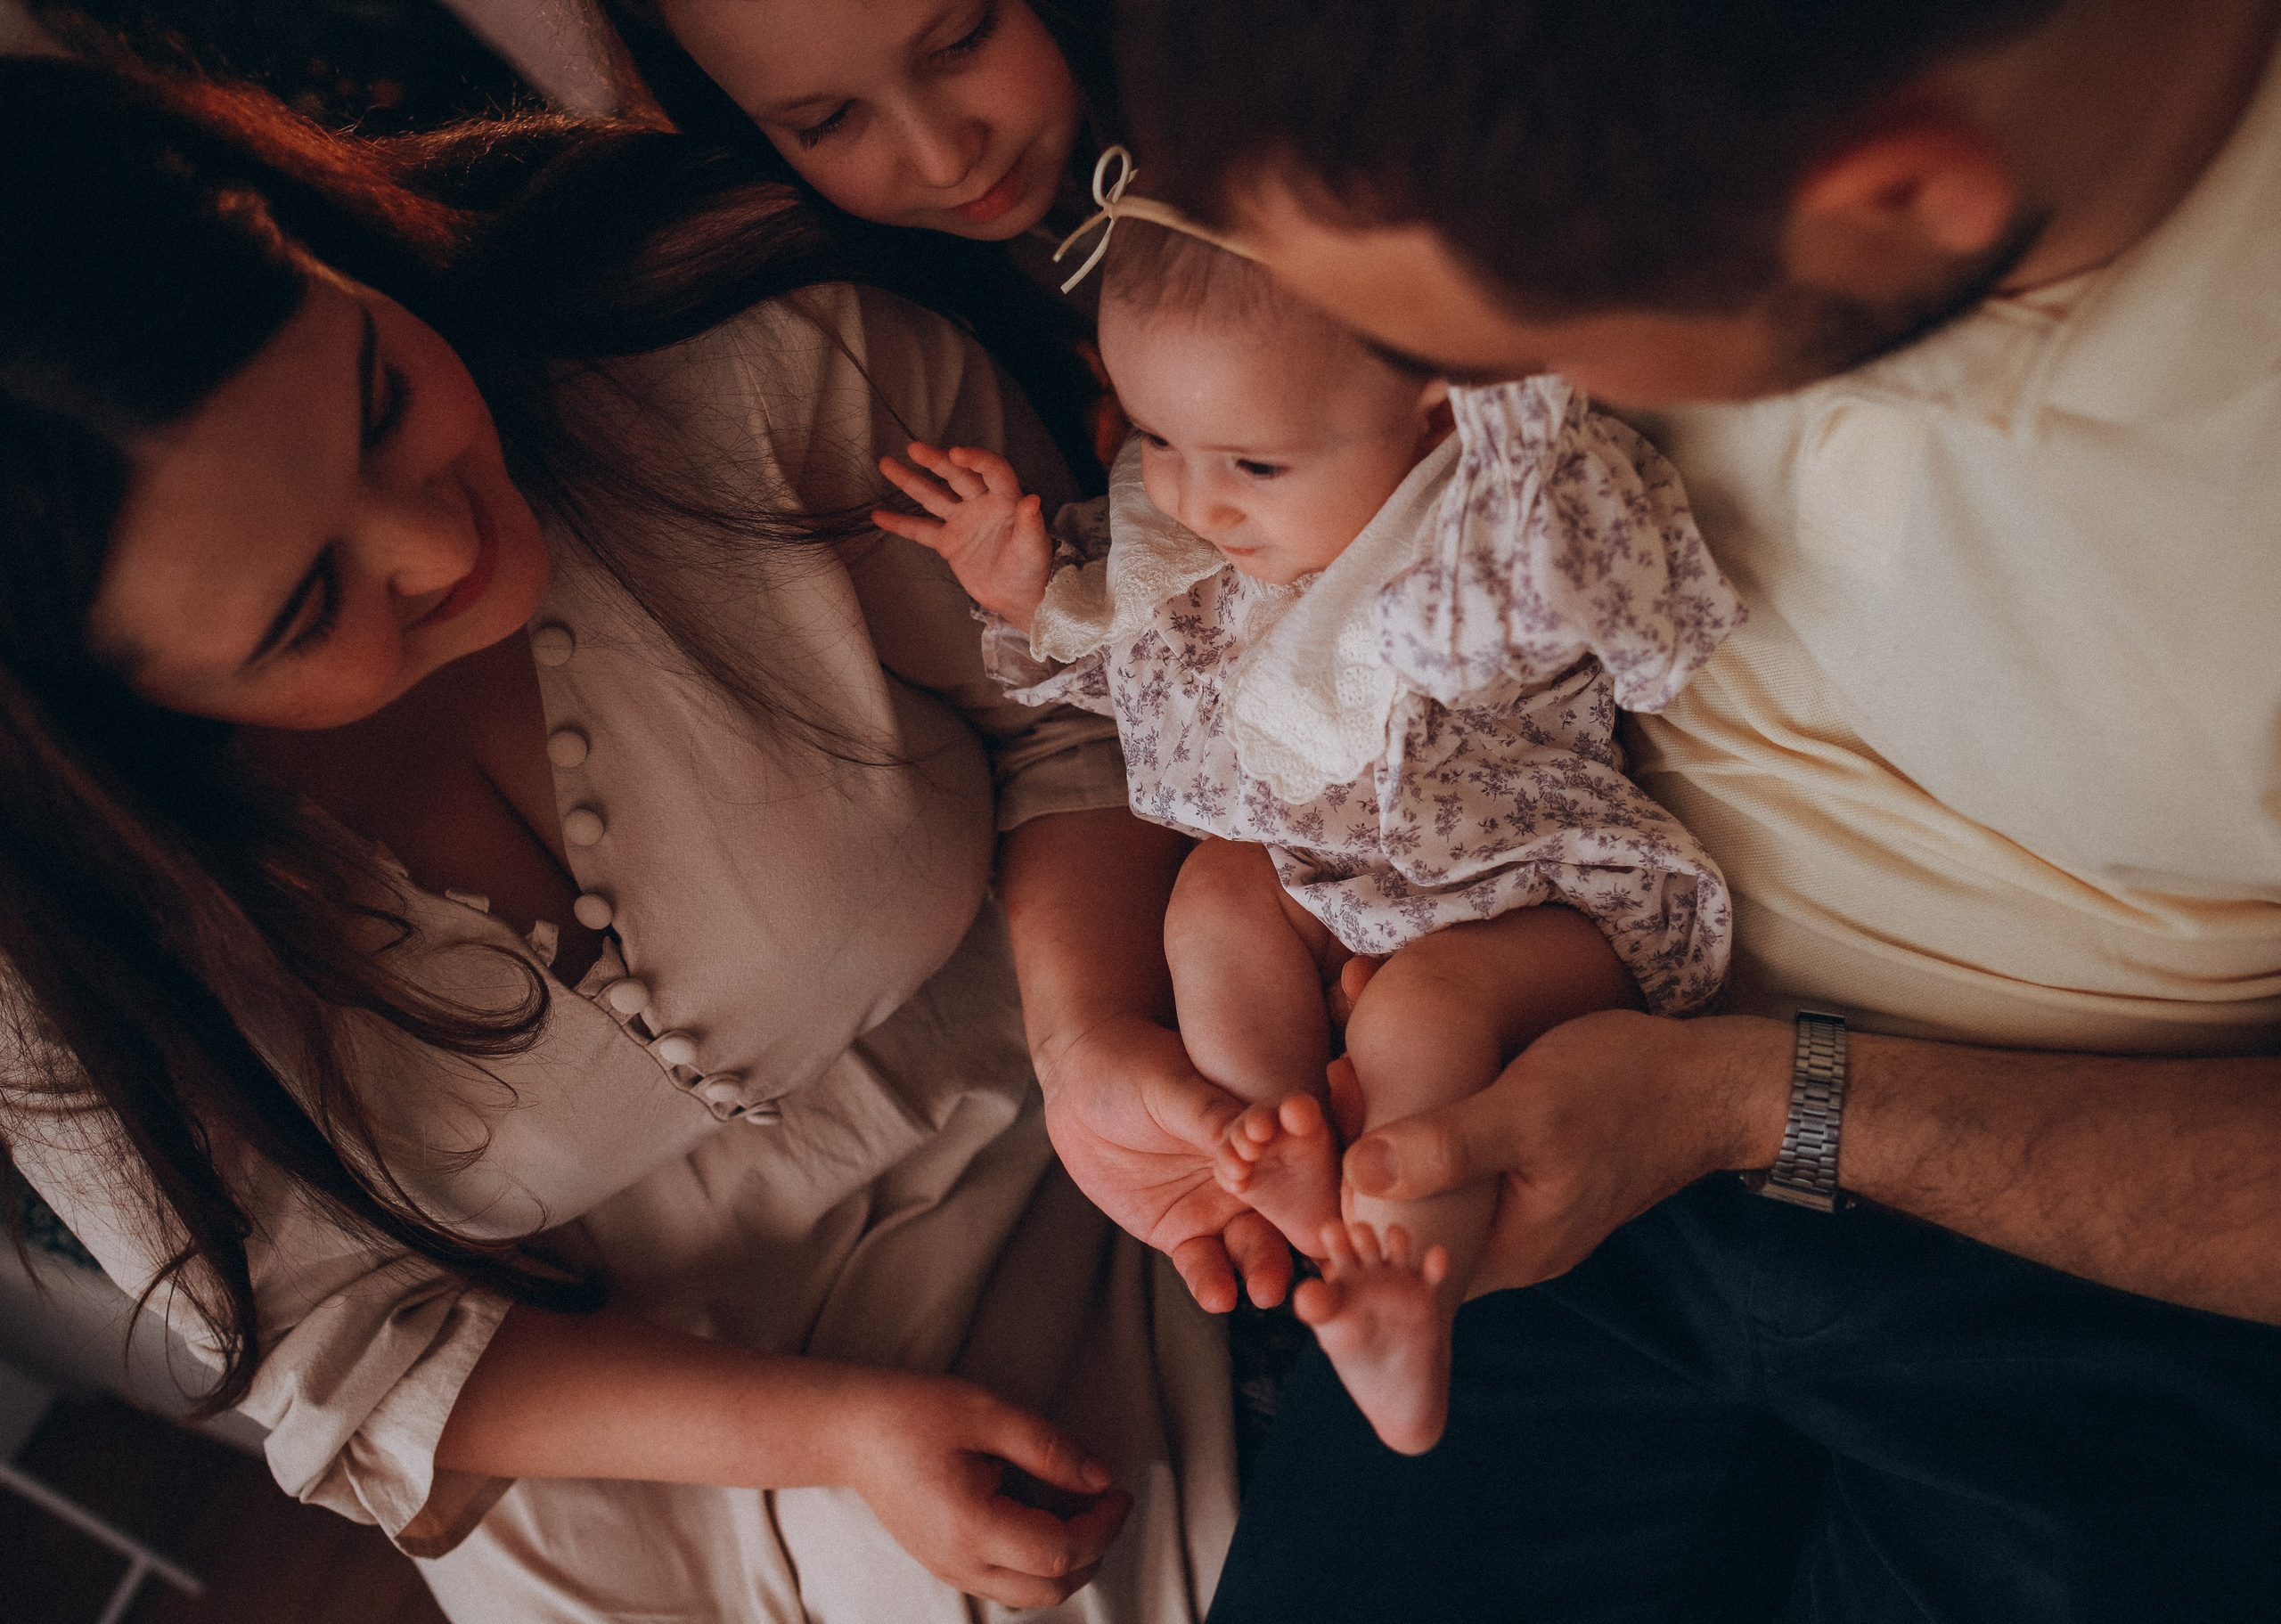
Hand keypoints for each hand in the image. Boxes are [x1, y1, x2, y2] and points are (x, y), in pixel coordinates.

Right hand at [846, 1369, 1132, 1608]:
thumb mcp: (987, 1412)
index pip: (1059, 1551)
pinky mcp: (947, 1566)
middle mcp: (960, 1563)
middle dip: (1093, 1550)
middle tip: (1106, 1503)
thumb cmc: (911, 1413)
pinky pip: (1008, 1585)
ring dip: (1069, 1563)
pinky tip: (1043, 1518)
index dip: (1102, 1526)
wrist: (850, 1431)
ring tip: (1080, 1509)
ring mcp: (951, 1571)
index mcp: (970, 1527)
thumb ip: (1048, 1448)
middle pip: (1051, 1588)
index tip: (1118, 1492)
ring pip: (1030, 1596)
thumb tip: (1098, 1477)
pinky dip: (1039, 1563)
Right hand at [874, 442, 1053, 631]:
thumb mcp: (1034, 548)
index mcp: (1006, 500)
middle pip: (956, 476)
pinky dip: (901, 524)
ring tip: (886, 464)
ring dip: (910, 481)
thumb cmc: (1033, 570)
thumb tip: (1032, 500)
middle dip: (936, 461)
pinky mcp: (949, 542)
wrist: (1019, 597)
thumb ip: (1030, 524)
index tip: (956, 453)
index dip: (975, 459)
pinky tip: (879, 515)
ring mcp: (962, 521)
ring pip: (933, 496)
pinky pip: (921, 530)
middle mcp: (982, 504)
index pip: (991, 470)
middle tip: (915, 449)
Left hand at [1036, 1012, 1296, 1312]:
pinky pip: (1203, 1264)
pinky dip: (1211, 1280)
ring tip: (1265, 1291)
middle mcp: (1253, 1176)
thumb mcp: (1172, 1088)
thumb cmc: (1132, 1069)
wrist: (1076, 1089)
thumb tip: (1255, 1131)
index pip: (1305, 1165)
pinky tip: (1218, 1296)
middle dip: (1300, 1244)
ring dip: (1262, 1270)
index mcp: (1265, 1133)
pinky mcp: (1182, 1234)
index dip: (1321, 1193)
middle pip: (1287, 1217)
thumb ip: (1211, 1116)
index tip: (1336, 1220)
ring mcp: (1218, 1209)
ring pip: (1250, 1248)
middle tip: (1314, 1272)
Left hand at [1340, 1009, 1790, 1293]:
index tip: (1293, 1160)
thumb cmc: (1627, 1089)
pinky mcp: (1514, 1168)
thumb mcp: (1531, 1112)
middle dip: (1344, 1167)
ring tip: (1338, 1071)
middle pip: (1396, 1224)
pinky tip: (1377, 1062)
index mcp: (1500, 1252)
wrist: (1712, 1077)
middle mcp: (1499, 1243)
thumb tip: (1357, 1172)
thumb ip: (1448, 1144)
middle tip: (1308, 1102)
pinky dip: (1408, 1117)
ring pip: (1417, 1186)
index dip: (1335, 1227)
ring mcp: (1508, 1206)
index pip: (1394, 1269)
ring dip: (1373, 1133)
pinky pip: (1443, 1156)